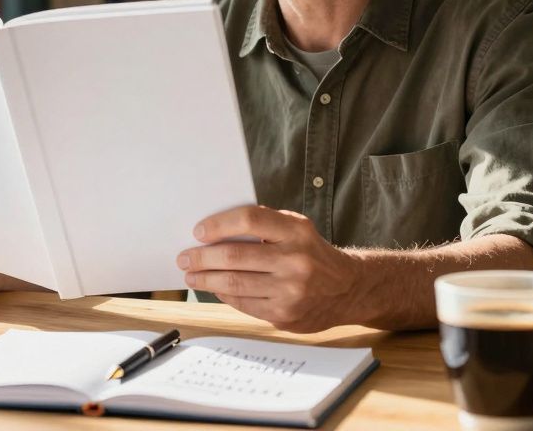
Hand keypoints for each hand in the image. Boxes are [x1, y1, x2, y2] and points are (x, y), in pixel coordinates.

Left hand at [177, 205, 366, 332]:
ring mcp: (291, 290)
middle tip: (184, 257)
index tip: (198, 231)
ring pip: (234, 283)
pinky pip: (243, 304)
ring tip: (191, 275)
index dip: (218, 225)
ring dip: (205, 279)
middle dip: (202, 257)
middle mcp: (295, 260)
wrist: (347, 289)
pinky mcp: (285, 314)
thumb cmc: (311, 252)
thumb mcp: (296, 229)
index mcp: (296, 231)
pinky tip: (214, 288)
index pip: (249, 219)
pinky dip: (224, 295)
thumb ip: (263, 225)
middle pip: (235, 256)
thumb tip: (214, 231)